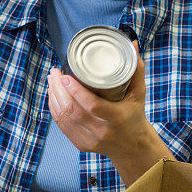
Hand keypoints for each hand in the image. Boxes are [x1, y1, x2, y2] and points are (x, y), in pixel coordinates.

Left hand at [47, 41, 152, 158]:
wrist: (133, 147)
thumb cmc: (135, 116)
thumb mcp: (139, 94)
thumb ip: (137, 69)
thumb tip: (133, 44)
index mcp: (117, 118)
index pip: (92, 105)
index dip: (75, 90)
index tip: (65, 75)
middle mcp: (102, 131)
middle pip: (72, 110)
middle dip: (58, 89)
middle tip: (54, 72)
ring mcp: (90, 140)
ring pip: (64, 117)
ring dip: (53, 97)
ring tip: (51, 80)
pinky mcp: (81, 144)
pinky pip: (62, 125)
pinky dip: (54, 109)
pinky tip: (52, 96)